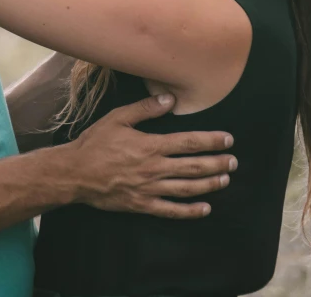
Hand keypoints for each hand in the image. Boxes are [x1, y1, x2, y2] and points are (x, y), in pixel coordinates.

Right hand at [69, 95, 235, 218]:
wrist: (76, 173)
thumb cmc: (96, 143)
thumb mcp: (118, 118)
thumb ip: (145, 109)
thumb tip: (170, 100)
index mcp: (151, 145)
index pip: (189, 142)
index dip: (211, 141)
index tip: (227, 139)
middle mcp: (155, 168)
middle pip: (194, 167)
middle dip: (217, 163)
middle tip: (234, 161)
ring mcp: (150, 189)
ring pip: (188, 188)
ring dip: (210, 184)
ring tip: (226, 180)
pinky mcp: (143, 205)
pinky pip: (172, 210)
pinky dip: (190, 211)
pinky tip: (205, 208)